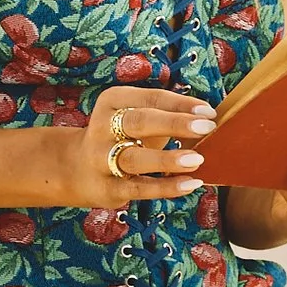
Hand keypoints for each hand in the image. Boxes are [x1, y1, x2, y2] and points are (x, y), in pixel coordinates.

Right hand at [63, 87, 214, 207]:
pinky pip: (139, 187)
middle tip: (206, 127)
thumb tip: (210, 120)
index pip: (151, 99)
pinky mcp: (107, 187)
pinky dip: (166, 187)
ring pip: (134, 158)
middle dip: (174, 123)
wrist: (76, 169)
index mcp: (113, 101)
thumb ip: (167, 117)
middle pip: (139, 122)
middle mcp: (103, 127)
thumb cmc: (121, 138)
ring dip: (166, 159)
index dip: (182, 104)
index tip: (210, 113)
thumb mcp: (137, 119)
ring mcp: (101, 159)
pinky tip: (190, 184)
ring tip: (197, 160)